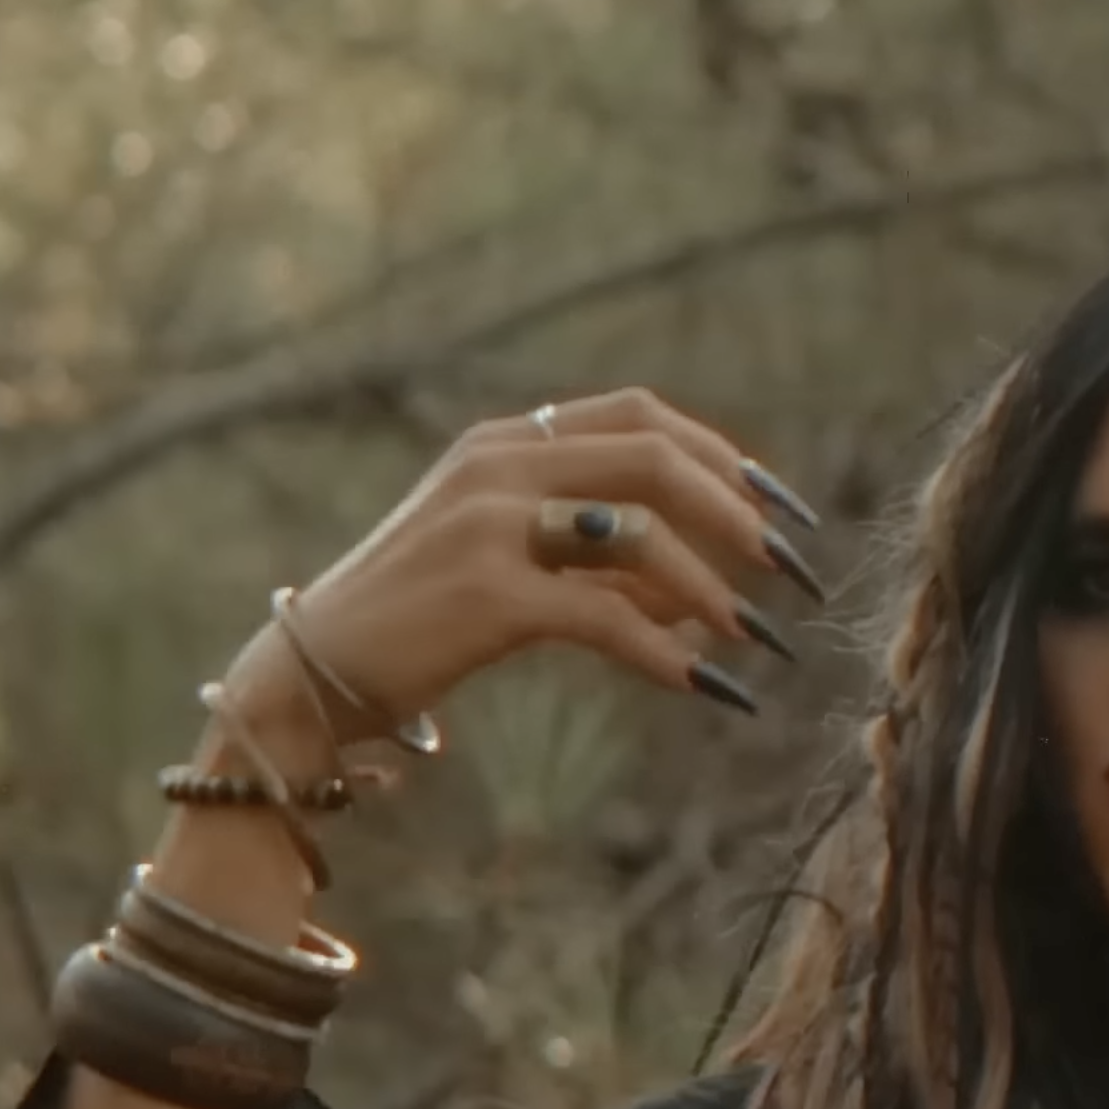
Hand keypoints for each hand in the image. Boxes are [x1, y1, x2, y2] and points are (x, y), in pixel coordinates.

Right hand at [217, 388, 826, 747]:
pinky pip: (610, 616)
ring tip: (763, 640)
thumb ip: (605, 568)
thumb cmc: (421, 627)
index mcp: (506, 442)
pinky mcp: (487, 591)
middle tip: (797, 572)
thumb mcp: (518, 573)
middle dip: (743, 514)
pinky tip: (712, 690)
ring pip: (645, 532)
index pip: (643, 417)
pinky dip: (671, 653)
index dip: (727, 460)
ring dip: (719, 589)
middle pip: (658, 458)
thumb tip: (707, 603)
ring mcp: (489, 521)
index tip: (786, 514)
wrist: (311, 675)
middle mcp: (498, 463)